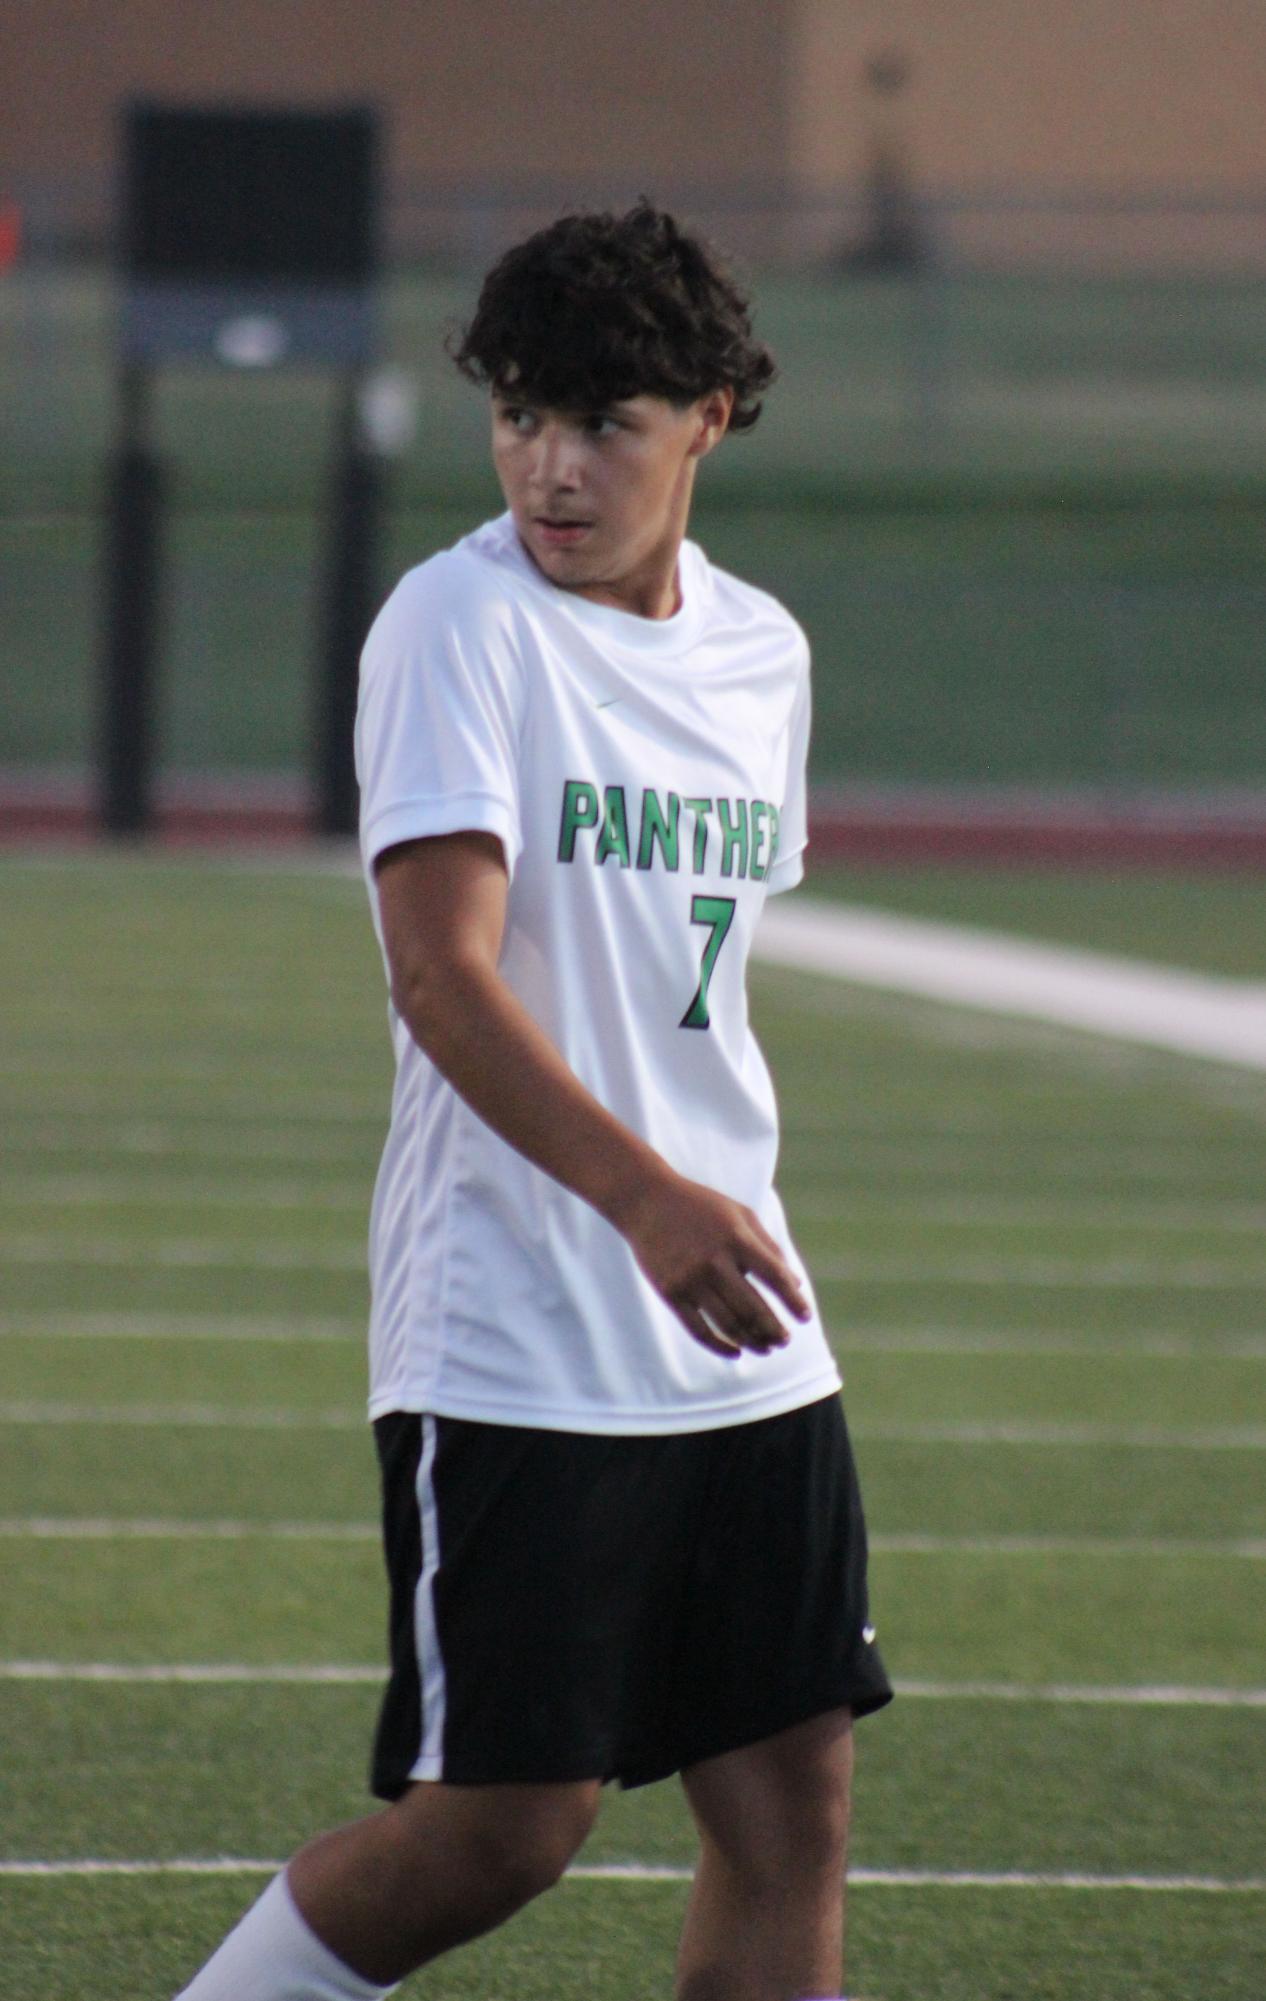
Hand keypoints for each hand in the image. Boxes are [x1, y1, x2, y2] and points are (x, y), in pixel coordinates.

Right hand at [611, 1170, 811, 1358]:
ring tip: (766, 1348)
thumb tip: (794, 1283)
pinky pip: (699, 1330)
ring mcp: (690, 1280)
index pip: (775, 1277)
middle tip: (785, 1340)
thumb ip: (768, 1247)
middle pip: (753, 1308)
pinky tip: (736, 1352)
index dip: (793, 1301)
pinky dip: (720, 1346)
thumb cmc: (700, 1206)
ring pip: (729, 1324)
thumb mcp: (740, 1214)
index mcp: (736, 1239)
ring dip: (752, 1341)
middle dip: (774, 1329)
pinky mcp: (671, 1293)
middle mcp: (714, 1261)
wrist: (646, 1201)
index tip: (805, 1317)